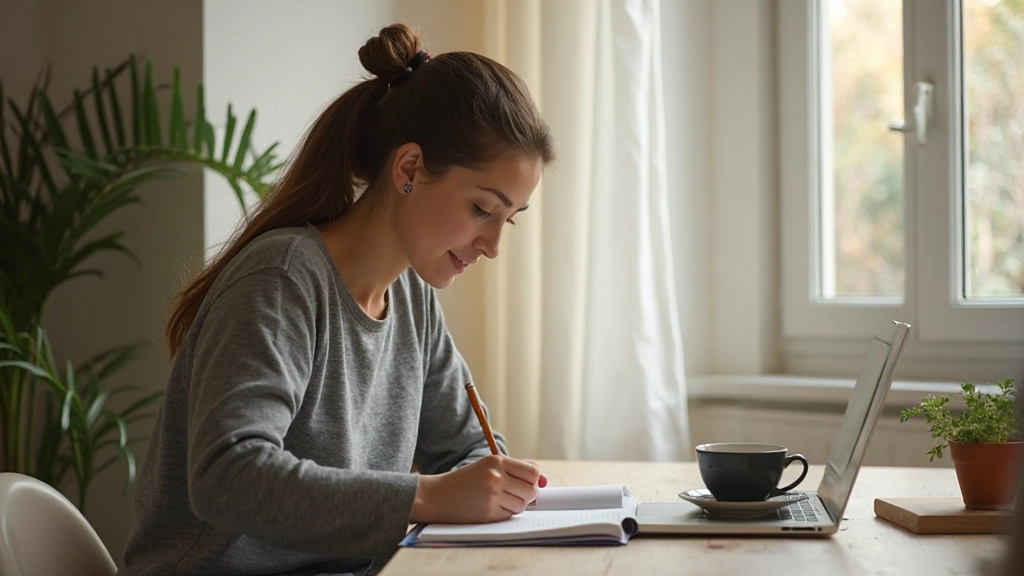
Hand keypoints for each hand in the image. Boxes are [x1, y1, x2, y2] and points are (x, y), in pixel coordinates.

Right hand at [411, 455, 547, 523]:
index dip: (534, 480)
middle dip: (527, 495)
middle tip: (513, 494)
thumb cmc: (465, 481)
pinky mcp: (488, 512)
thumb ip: (517, 470)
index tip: (526, 483)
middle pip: (531, 491)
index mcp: (496, 461)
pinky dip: (505, 513)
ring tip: (499, 500)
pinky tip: (491, 507)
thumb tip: (545, 481)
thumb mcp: (488, 467)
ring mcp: (492, 495)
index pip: (533, 472)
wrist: (437, 496)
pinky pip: (510, 515)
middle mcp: (495, 477)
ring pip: (523, 505)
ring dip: (516, 505)